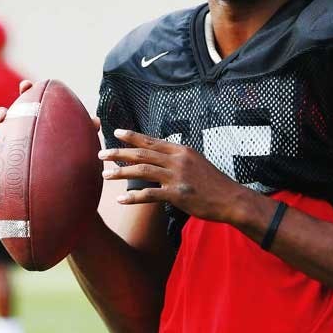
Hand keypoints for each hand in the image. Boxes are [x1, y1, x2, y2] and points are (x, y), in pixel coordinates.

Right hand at [0, 81, 101, 166]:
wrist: (61, 189)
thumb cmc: (70, 161)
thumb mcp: (79, 145)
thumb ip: (85, 132)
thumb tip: (95, 122)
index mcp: (37, 122)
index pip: (30, 103)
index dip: (26, 91)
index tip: (26, 86)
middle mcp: (21, 133)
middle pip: (7, 118)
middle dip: (1, 113)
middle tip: (2, 115)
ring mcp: (11, 149)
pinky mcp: (4, 167)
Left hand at [99, 129, 243, 221]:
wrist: (231, 198)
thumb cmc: (214, 183)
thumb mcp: (197, 162)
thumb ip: (179, 158)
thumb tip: (162, 157)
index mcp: (181, 151)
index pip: (152, 141)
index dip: (133, 136)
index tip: (116, 133)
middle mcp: (177, 160)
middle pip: (142, 154)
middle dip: (119, 153)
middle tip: (102, 154)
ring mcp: (176, 177)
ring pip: (142, 172)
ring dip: (121, 172)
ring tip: (105, 175)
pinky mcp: (177, 195)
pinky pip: (150, 195)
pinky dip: (133, 197)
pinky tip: (120, 199)